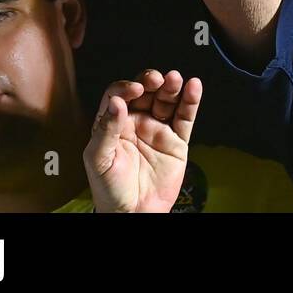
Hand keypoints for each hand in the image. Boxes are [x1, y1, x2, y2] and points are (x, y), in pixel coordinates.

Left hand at [84, 69, 202, 212]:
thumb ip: (106, 130)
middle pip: (146, 92)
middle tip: (155, 80)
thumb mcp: (99, 159)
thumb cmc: (110, 190)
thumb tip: (115, 102)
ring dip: (171, 87)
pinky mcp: (177, 141)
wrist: (133, 214)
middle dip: (151, 81)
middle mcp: (136, 123)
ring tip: (175, 79)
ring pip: (167, 101)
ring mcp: (158, 130)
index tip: (133, 90)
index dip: (126, 88)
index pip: (119, 95)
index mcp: (114, 124)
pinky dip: (191, 101)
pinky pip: (185, 117)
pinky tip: (193, 87)